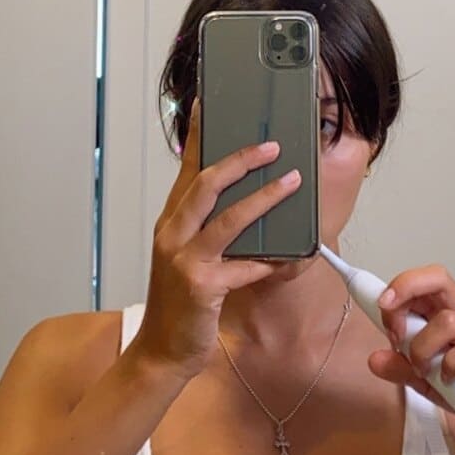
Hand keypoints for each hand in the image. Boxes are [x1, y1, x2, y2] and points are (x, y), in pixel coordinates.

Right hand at [132, 97, 299, 379]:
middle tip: (272, 145)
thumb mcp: (189, 254)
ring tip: (292, 182)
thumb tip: (250, 198)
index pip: (187, 168)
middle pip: (206, 184)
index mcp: (172, 220)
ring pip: (228, 219)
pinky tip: (287, 257)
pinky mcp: (201, 287)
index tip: (210, 104)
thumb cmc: (182, 301)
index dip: (198, 135)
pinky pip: (243, 267)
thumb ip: (211, 226)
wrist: (162, 350)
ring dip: (264, 199)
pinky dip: (267, 261)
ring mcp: (184, 260)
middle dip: (241, 160)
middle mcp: (173, 233)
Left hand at [369, 263, 454, 422]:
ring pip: (447, 320)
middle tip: (394, 324)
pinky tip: (450, 379)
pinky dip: (452, 364)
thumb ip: (401, 369)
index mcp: (444, 315)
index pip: (421, 285)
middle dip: (407, 288)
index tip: (380, 310)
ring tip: (424, 369)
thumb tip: (374, 359)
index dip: (396, 289)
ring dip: (423, 348)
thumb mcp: (426, 381)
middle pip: (438, 278)